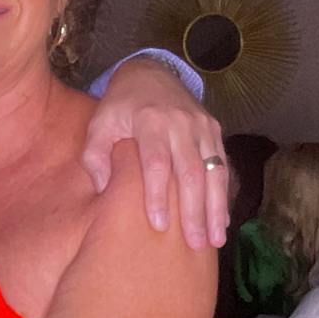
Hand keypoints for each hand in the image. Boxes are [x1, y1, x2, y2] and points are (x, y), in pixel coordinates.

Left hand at [82, 58, 227, 248]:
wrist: (151, 73)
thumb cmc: (120, 106)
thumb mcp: (99, 123)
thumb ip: (95, 156)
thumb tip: (104, 191)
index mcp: (150, 121)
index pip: (156, 163)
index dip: (157, 195)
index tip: (158, 225)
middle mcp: (181, 123)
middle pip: (191, 172)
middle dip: (194, 211)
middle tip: (194, 245)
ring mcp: (202, 126)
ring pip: (213, 171)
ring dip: (215, 208)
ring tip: (215, 241)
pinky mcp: (214, 130)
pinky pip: (222, 166)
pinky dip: (223, 195)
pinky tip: (222, 221)